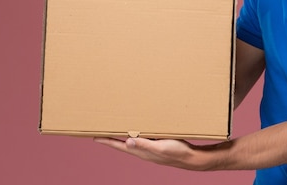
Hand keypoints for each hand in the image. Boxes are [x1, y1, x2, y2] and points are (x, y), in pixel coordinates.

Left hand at [93, 137, 214, 169]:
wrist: (192, 158)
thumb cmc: (177, 152)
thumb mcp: (161, 147)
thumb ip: (145, 144)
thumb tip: (127, 141)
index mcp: (141, 151)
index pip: (119, 145)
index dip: (107, 141)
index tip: (94, 136)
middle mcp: (142, 150)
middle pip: (122, 143)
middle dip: (111, 136)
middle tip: (101, 129)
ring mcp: (149, 148)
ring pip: (132, 139)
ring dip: (123, 134)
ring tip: (115, 127)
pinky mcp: (157, 144)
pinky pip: (142, 137)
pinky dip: (136, 132)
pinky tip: (138, 127)